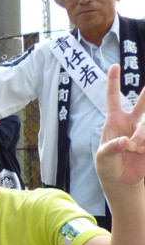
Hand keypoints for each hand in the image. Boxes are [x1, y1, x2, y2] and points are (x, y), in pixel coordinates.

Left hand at [96, 64, 144, 185]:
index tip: (114, 66)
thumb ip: (112, 147)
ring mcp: (143, 130)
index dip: (113, 81)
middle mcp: (131, 121)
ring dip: (141, 138)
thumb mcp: (103, 156)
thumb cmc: (107, 164)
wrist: (120, 179)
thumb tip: (126, 142)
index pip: (113, 97)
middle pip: (143, 103)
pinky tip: (140, 152)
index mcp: (114, 120)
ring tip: (133, 149)